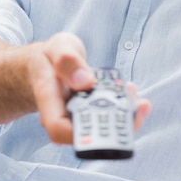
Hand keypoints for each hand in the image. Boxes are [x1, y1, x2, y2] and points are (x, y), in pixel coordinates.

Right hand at [30, 32, 150, 144]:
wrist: (43, 65)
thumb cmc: (48, 57)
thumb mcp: (57, 46)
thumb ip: (67, 59)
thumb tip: (84, 80)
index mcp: (49, 99)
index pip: (58, 128)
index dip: (81, 133)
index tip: (105, 115)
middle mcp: (62, 114)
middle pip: (87, 134)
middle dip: (115, 124)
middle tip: (135, 104)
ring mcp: (76, 116)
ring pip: (100, 128)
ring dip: (123, 116)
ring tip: (136, 97)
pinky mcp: (88, 113)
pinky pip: (106, 117)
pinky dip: (123, 108)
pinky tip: (134, 95)